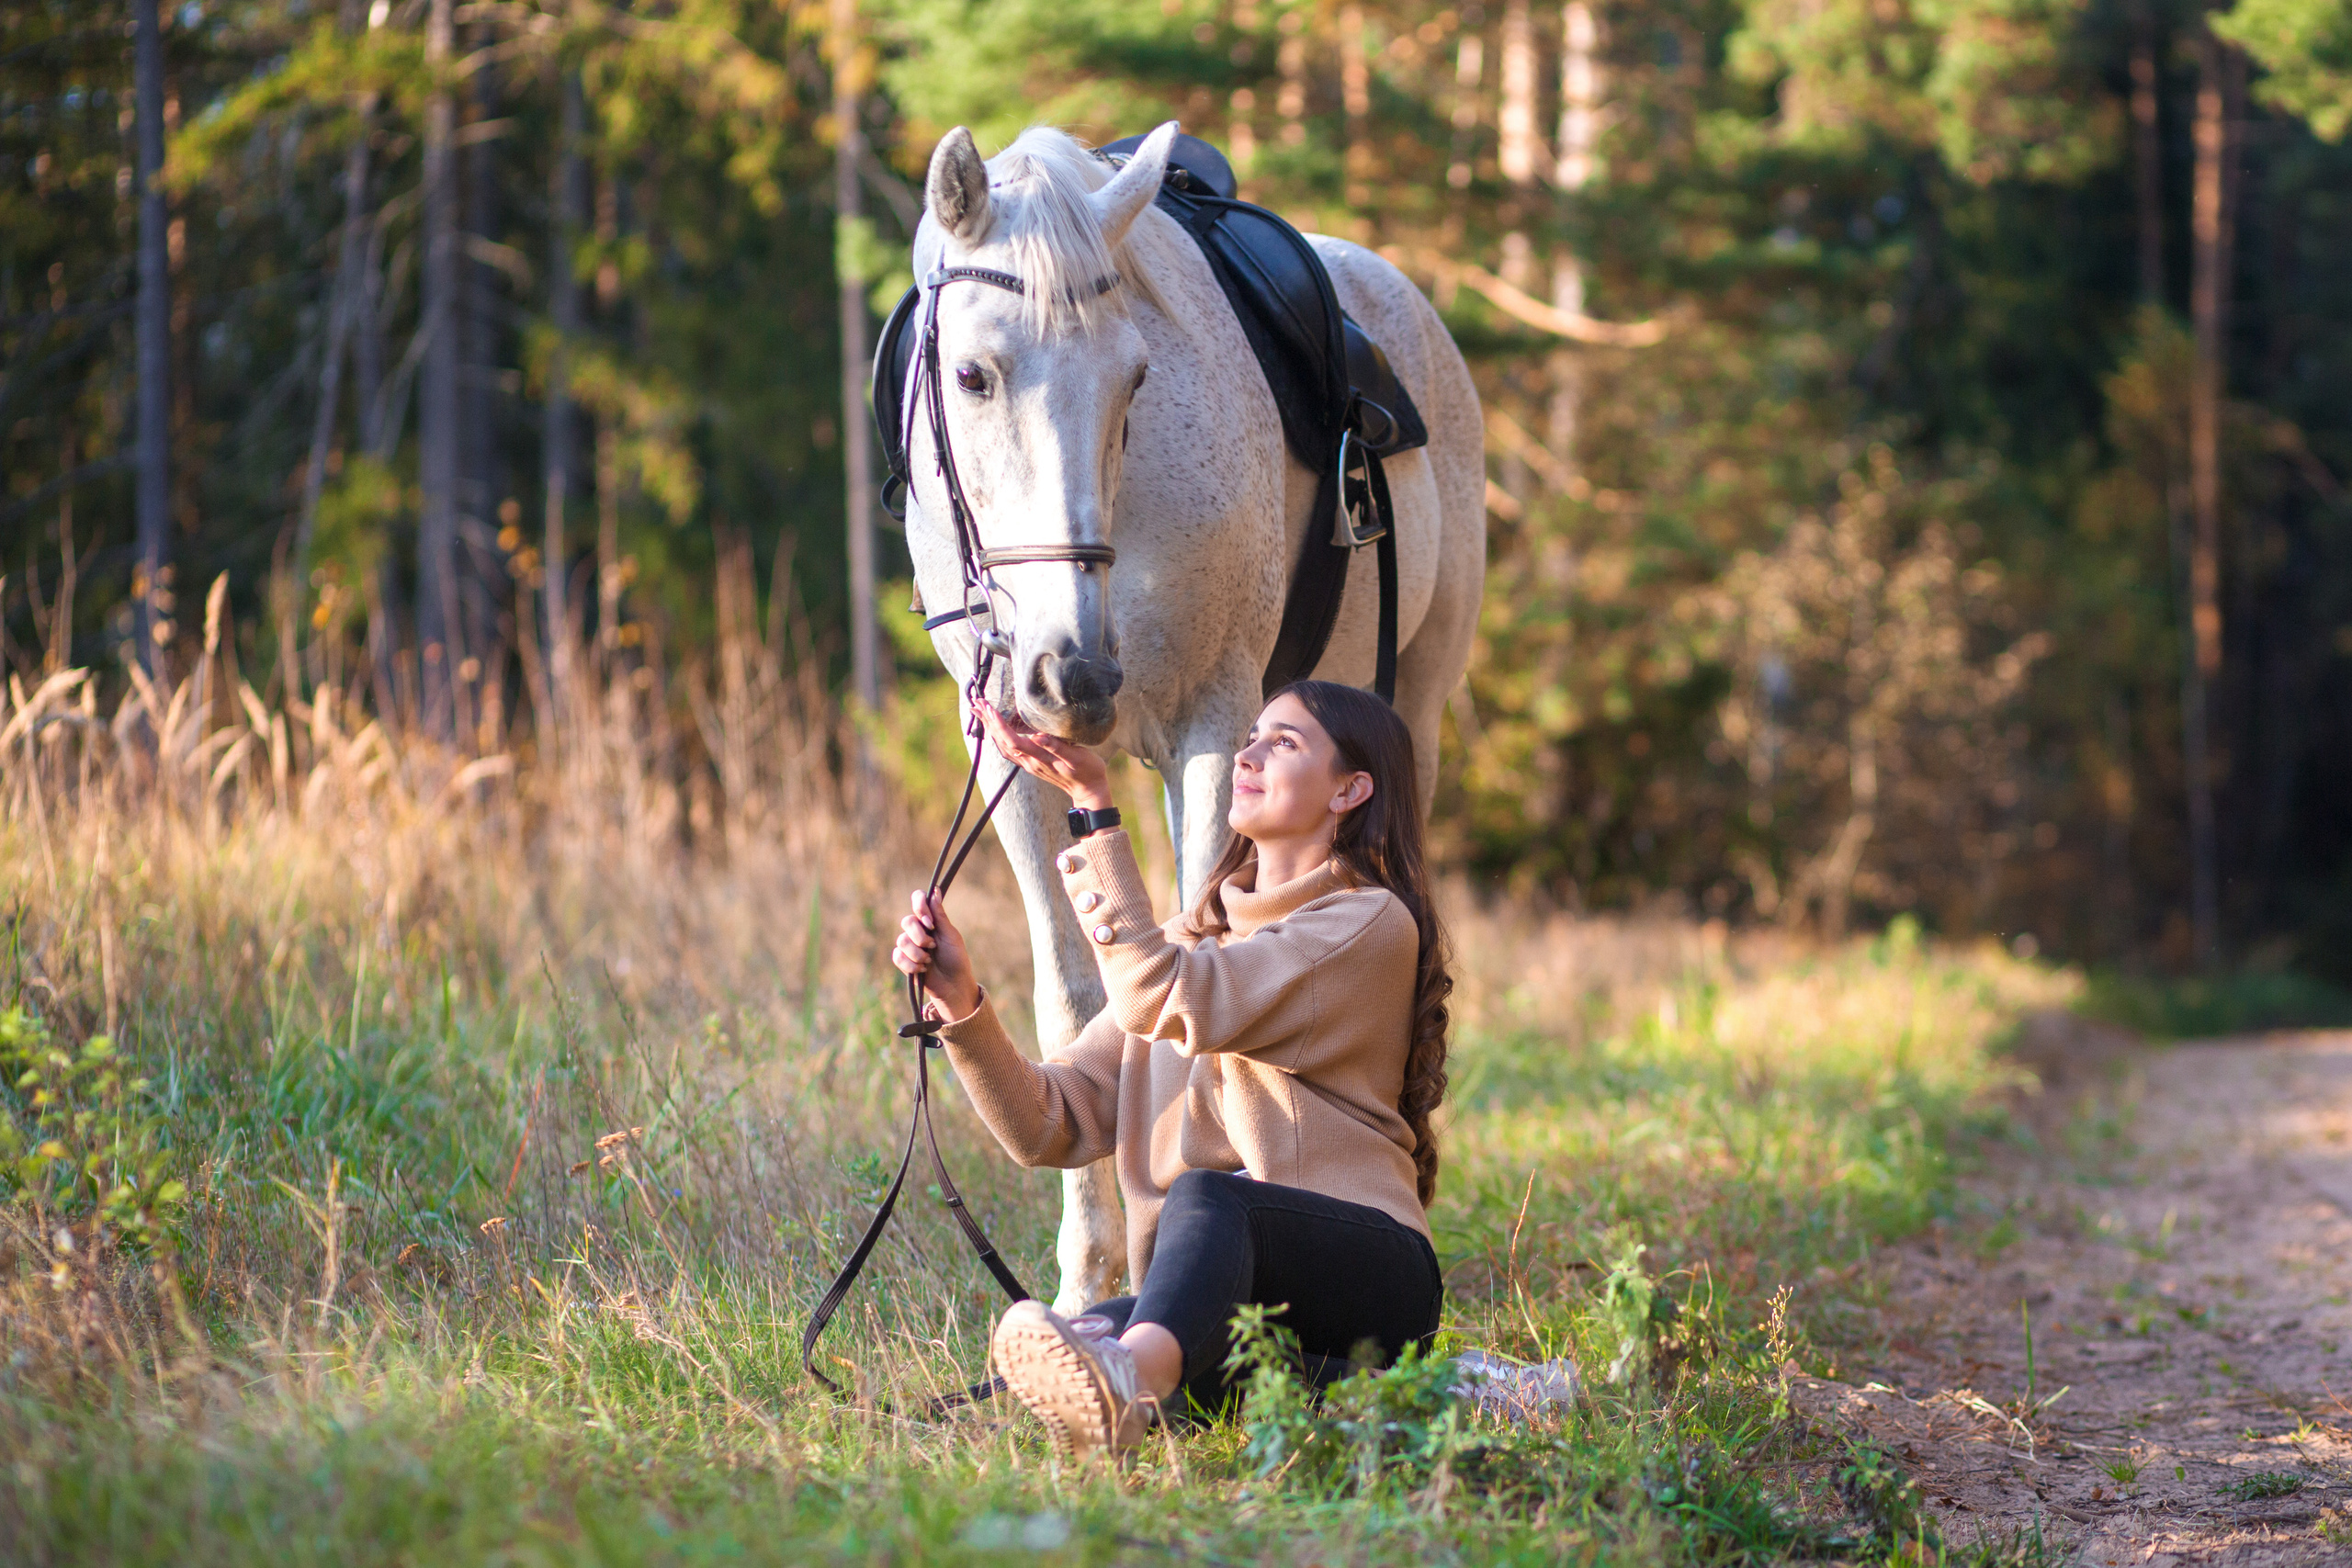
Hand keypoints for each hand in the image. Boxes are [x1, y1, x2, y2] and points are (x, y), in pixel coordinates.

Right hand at [892, 890, 980, 1020]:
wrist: (953, 984)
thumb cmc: (956, 958)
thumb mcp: (951, 935)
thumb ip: (940, 915)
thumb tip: (935, 890)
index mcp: (931, 920)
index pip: (918, 899)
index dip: (919, 907)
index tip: (929, 922)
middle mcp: (918, 930)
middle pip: (906, 921)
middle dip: (920, 937)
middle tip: (933, 946)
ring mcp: (909, 945)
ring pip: (901, 941)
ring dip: (917, 953)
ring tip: (929, 961)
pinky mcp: (903, 961)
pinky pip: (897, 956)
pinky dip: (911, 964)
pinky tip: (922, 969)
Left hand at [976, 700, 1114, 810]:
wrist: (1088, 790)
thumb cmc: (1087, 771)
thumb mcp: (1076, 757)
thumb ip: (1057, 747)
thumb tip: (1038, 736)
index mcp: (1039, 758)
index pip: (1012, 740)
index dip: (999, 724)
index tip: (990, 708)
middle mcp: (1029, 762)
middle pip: (1002, 741)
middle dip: (989, 722)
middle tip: (977, 702)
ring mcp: (1029, 764)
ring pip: (1003, 746)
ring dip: (991, 728)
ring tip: (981, 712)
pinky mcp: (1032, 764)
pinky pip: (1009, 749)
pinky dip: (999, 737)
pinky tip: (997, 729)